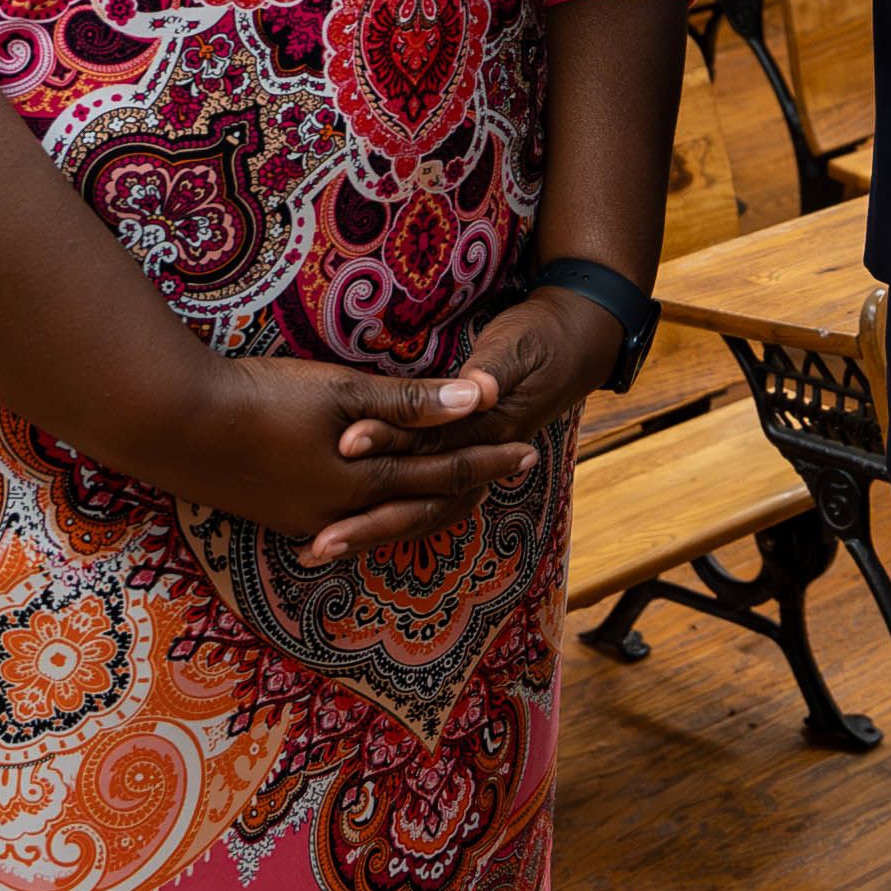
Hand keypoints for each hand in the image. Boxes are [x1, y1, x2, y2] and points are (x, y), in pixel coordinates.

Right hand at [134, 352, 537, 568]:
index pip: (444, 472)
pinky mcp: (279, 516)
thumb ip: (411, 401)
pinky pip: (347, 523)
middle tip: (510, 471)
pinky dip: (378, 515)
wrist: (174, 426)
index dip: (487, 459)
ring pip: (385, 519)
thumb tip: (481, 400)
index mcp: (365, 481)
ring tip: (455, 491)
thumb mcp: (342, 392)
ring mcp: (307, 520)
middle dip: (467, 484)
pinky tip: (378, 511)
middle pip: (422, 503)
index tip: (526, 452)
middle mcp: (343, 512)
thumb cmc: (261, 398)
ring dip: (424, 503)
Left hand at [314, 289, 632, 556]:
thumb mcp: (518, 346)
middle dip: (368, 521)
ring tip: (318, 550)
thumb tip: (478, 391)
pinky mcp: (457, 463)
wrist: (572, 347)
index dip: (388, 441)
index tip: (344, 444)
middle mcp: (478, 455)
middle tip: (317, 542)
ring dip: (370, 532)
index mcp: (491, 427)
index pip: (433, 441)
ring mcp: (469, 466)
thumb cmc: (539, 340)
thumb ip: (495, 371)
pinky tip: (347, 530)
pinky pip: (420, 502)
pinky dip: (385, 520)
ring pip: (418, 511)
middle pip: (419, 496)